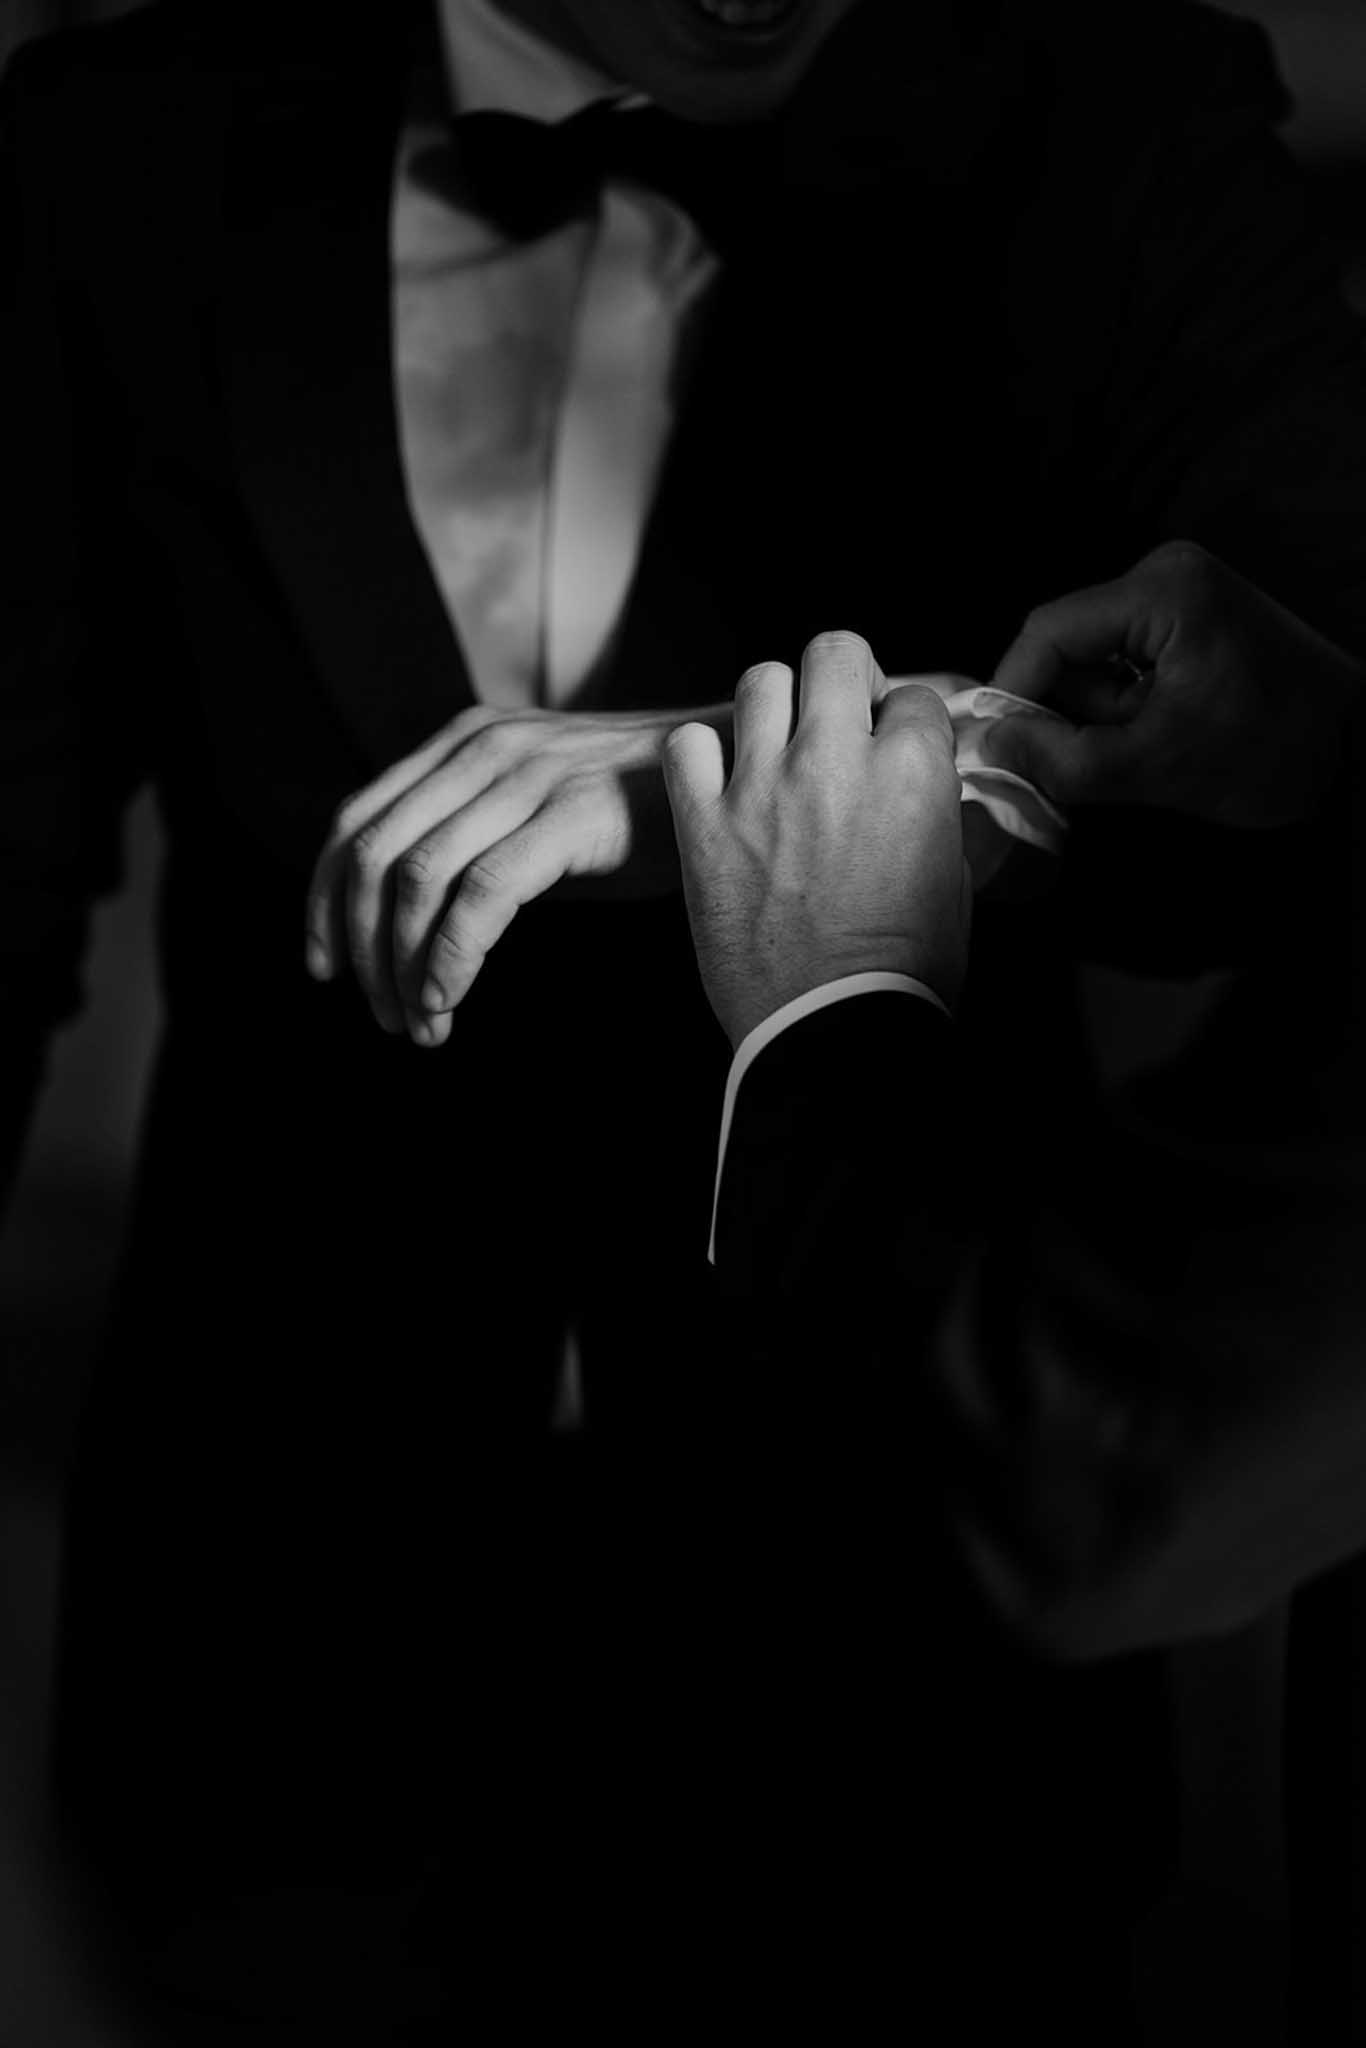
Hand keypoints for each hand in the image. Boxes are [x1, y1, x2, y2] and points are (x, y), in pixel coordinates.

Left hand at [306, 701, 727, 1043]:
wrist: (743, 772)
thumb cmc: (642, 810)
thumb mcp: (540, 806)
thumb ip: (476, 833)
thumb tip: (407, 918)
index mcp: (464, 741)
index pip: (355, 819)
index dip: (322, 901)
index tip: (326, 967)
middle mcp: (484, 747)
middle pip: (372, 853)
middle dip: (361, 948)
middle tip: (383, 1015)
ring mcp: (529, 775)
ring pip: (417, 877)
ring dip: (404, 966)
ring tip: (423, 1023)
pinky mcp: (572, 813)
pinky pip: (483, 893)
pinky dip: (452, 955)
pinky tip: (452, 996)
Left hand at [663, 631, 970, 1047]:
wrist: (834, 1032)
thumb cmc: (903, 973)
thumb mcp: (959, 884)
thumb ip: (945, 820)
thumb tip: (939, 796)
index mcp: (912, 773)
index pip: (914, 696)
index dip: (903, 721)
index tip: (892, 748)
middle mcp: (835, 762)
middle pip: (834, 653)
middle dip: (842, 678)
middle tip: (836, 718)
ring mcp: (762, 788)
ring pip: (760, 681)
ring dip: (773, 708)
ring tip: (776, 748)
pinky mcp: (704, 825)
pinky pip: (686, 744)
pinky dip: (700, 757)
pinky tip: (718, 784)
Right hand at [982, 542, 1361, 827]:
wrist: (1357, 753)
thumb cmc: (1278, 750)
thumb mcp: (1161, 765)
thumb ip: (1066, 760)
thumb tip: (992, 746)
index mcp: (1163, 591)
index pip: (1050, 632)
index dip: (1012, 691)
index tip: (996, 746)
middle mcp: (1167, 577)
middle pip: (1069, 646)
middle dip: (1070, 712)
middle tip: (1095, 766)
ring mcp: (1181, 596)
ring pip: (1095, 663)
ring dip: (1103, 717)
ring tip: (1154, 750)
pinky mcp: (1190, 623)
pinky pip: (1126, 666)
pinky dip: (1128, 711)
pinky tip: (1163, 737)